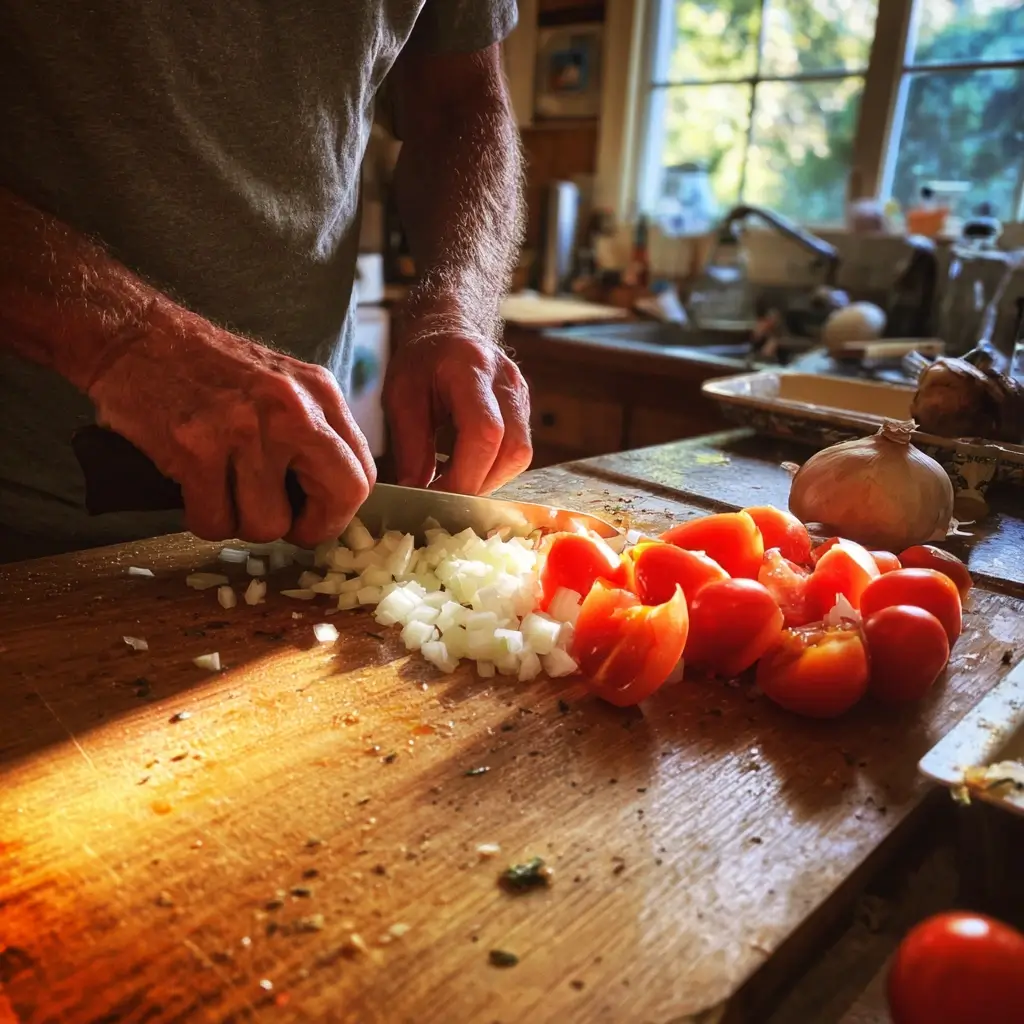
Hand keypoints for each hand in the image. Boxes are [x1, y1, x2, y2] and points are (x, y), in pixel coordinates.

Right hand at [87, 302, 375, 545]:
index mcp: (319, 393)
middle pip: (340, 496)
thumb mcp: (282, 385)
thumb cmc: (208, 370)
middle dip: (310, 528)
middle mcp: (292, 409)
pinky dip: (203, 518)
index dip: (341, 511)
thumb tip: (332, 499)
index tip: (314, 519)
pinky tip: (193, 490)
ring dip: (241, 522)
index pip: (363, 472)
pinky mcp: (197, 447)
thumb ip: (314, 431)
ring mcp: (245, 428)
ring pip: (268, 524)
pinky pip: (214, 522)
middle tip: (283, 525)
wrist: (135, 336)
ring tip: (221, 491)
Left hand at [383, 328, 531, 494]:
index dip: (465, 474)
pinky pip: (518, 450)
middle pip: (512, 449)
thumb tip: (416, 491)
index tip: (437, 495)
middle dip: (477, 482)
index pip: (485, 432)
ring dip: (487, 479)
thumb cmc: (421, 360)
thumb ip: (410, 445)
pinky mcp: (525, 408)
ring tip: (454, 479)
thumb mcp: (400, 397)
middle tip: (443, 493)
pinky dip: (492, 467)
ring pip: (520, 455)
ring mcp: (521, 394)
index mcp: (471, 369)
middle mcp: (505, 381)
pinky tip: (467, 465)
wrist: (449, 330)